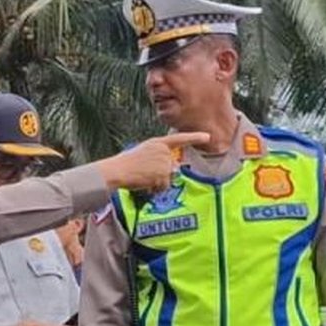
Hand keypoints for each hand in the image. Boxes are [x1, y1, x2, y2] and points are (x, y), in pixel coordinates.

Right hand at [96, 132, 210, 191]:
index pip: (179, 139)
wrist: (117, 171)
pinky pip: (163, 187)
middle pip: (172, 168)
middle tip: (145, 174)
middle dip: (163, 175)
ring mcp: (165, 163)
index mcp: (157, 143)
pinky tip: (144, 183)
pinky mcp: (163, 174)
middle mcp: (164, 151)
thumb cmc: (124, 165)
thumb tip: (171, 170)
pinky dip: (155, 189)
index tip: (208, 137)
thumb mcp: (143, 154)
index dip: (194, 138)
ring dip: (157, 183)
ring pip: (168, 179)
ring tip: (142, 178)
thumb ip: (158, 158)